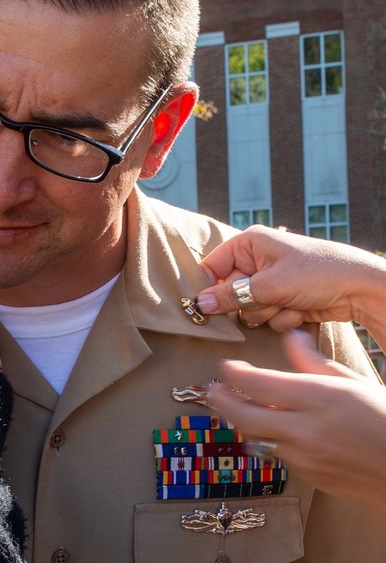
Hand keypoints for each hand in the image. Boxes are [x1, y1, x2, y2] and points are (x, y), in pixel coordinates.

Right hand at [195, 225, 385, 333]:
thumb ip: (232, 296)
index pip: (212, 267)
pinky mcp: (282, 300)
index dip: (210, 287)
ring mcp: (270, 282)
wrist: (361, 289)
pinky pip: (266, 318)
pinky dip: (282, 318)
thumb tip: (200, 303)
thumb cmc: (319, 273)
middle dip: (249, 303)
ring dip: (268, 313)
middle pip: (230, 293)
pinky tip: (301, 309)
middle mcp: (256, 260)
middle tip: (270, 299)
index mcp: (249, 244)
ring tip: (290, 302)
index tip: (207, 307)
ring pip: (248, 310)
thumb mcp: (271, 285)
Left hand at [208, 331, 385, 513]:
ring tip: (239, 407)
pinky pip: (275, 454)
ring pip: (254, 437)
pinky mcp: (307, 476)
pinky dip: (269, 440)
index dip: (231, 373)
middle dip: (219, 399)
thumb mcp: (356, 383)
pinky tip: (273, 430)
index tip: (226, 366)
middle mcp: (304, 427)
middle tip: (213, 389)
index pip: (254, 382)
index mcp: (317, 397)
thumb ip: (315, 363)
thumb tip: (291, 338)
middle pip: (240, 414)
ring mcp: (303, 455)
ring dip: (242, 421)